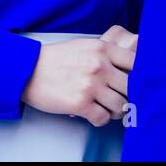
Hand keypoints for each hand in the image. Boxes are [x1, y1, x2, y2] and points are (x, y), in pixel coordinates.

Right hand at [21, 25, 137, 126]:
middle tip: (120, 99)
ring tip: (107, 108)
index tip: (134, 82)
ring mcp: (90, 85)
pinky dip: (101, 120)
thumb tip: (127, 65)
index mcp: (102, 49)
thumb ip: (105, 53)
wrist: (27, 70)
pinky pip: (103, 118)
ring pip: (120, 105)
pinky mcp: (80, 104)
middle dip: (127, 95)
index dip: (138, 74)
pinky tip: (94, 115)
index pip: (135, 62)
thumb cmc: (56, 59)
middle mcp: (99, 66)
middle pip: (131, 86)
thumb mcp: (85, 46)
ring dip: (115, 110)